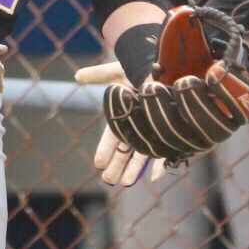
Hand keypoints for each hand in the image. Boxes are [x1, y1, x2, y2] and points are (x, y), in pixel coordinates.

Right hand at [75, 61, 163, 186]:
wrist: (169, 68)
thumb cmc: (143, 67)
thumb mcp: (120, 70)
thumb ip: (100, 74)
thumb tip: (77, 76)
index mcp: (125, 113)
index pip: (112, 135)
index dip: (105, 149)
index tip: (98, 163)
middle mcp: (139, 124)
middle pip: (125, 148)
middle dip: (117, 164)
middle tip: (109, 180)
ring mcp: (154, 129)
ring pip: (143, 153)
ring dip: (135, 168)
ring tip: (126, 182)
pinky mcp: (170, 132)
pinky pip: (166, 151)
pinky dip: (162, 163)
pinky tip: (157, 177)